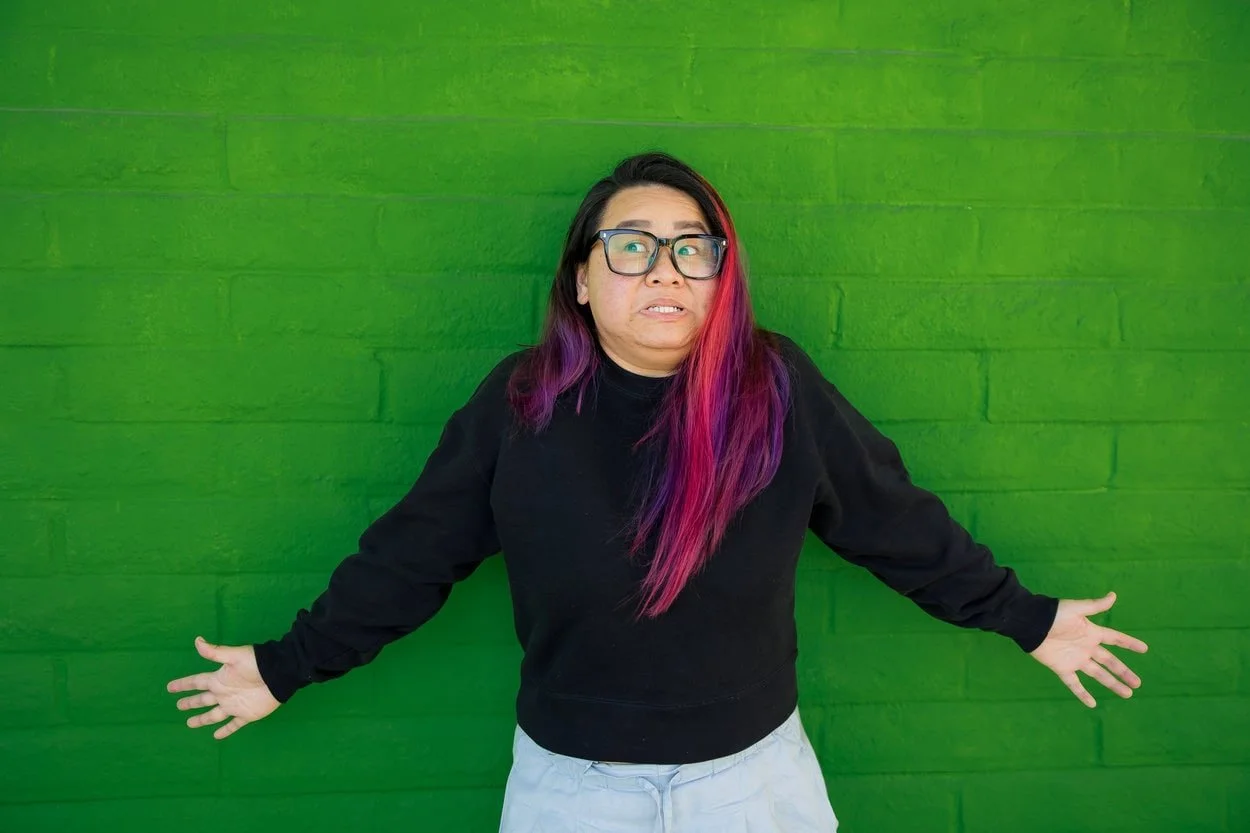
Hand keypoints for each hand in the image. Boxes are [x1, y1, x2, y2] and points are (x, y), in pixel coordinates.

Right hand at [166, 636, 280, 738]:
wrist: (279, 674)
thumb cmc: (256, 664)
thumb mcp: (234, 656)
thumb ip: (215, 652)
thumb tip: (197, 640)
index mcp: (219, 679)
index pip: (196, 682)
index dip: (183, 685)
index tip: (170, 687)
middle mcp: (224, 693)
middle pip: (203, 699)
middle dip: (191, 702)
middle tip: (179, 706)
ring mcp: (234, 705)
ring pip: (213, 715)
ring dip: (202, 719)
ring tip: (190, 723)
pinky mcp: (246, 715)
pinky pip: (233, 725)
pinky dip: (225, 731)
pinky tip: (217, 736)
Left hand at [1029, 591, 1147, 707]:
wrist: (1030, 623)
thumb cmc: (1053, 614)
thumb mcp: (1076, 609)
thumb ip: (1095, 606)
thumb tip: (1114, 595)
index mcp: (1091, 632)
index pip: (1115, 639)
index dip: (1129, 643)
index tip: (1144, 649)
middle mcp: (1086, 647)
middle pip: (1109, 661)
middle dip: (1123, 672)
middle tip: (1138, 683)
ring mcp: (1075, 659)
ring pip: (1098, 674)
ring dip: (1112, 684)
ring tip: (1127, 694)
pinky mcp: (1062, 668)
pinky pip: (1074, 684)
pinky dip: (1082, 694)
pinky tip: (1092, 704)